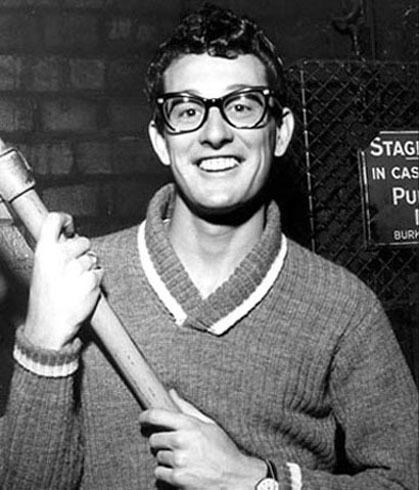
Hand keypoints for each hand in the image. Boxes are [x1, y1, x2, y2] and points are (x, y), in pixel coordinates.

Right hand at [24, 212, 102, 349]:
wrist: (49, 326)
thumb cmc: (46, 298)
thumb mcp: (42, 268)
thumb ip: (55, 250)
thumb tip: (71, 236)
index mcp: (44, 251)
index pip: (55, 220)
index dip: (65, 219)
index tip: (70, 227)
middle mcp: (60, 256)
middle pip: (83, 241)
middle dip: (82, 252)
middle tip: (73, 270)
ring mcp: (77, 268)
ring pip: (93, 258)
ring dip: (89, 268)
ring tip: (75, 283)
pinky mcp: (91, 281)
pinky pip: (100, 272)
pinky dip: (95, 280)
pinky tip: (83, 290)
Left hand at [139, 390, 265, 488]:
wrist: (234, 478)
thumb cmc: (222, 449)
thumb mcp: (208, 424)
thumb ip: (186, 408)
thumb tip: (171, 392)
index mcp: (189, 425)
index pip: (156, 415)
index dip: (145, 416)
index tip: (142, 418)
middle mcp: (181, 441)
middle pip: (153, 439)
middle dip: (161, 442)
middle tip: (173, 445)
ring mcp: (179, 461)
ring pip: (158, 457)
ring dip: (166, 459)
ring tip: (183, 459)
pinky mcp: (177, 479)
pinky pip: (159, 473)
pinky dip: (166, 473)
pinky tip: (181, 471)